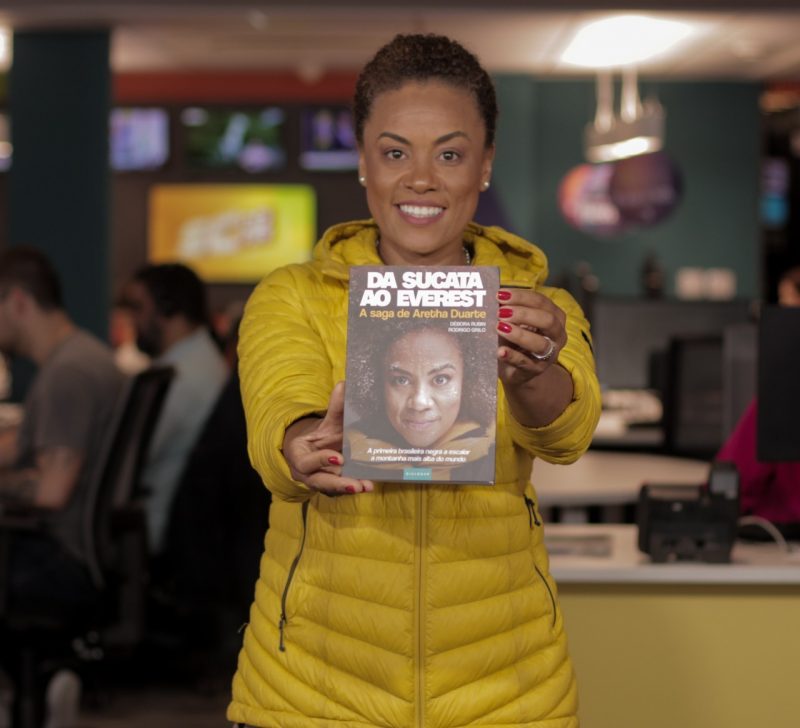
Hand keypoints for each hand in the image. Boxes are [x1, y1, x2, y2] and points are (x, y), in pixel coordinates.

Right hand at [282, 381, 373, 495]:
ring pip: (332, 489)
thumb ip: (335, 407)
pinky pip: (342, 489)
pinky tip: (369, 484)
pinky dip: (355, 486)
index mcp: (299, 458)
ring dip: (349, 487)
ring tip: (367, 486)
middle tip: (357, 485)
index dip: (320, 461)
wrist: (313, 449)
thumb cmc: (319, 436)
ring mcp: (320, 483)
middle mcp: (307, 474)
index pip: (306, 463)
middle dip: (339, 484)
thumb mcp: (326, 422)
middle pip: (320, 482)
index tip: (338, 458)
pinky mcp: (333, 487)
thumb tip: (344, 384)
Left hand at [495, 288, 566, 386]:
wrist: (516, 370)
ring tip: (499, 328)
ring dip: (519, 334)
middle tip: (500, 312)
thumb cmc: (515, 340)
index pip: (541, 302)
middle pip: (547, 320)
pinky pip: (525, 362)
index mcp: (554, 316)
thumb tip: (491, 298)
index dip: (521, 297)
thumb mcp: (515, 323)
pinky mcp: (536, 370)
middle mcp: (557, 334)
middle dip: (523, 314)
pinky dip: (512, 356)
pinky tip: (500, 351)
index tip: (501, 295)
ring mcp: (549, 354)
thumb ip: (508, 311)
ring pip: (540, 343)